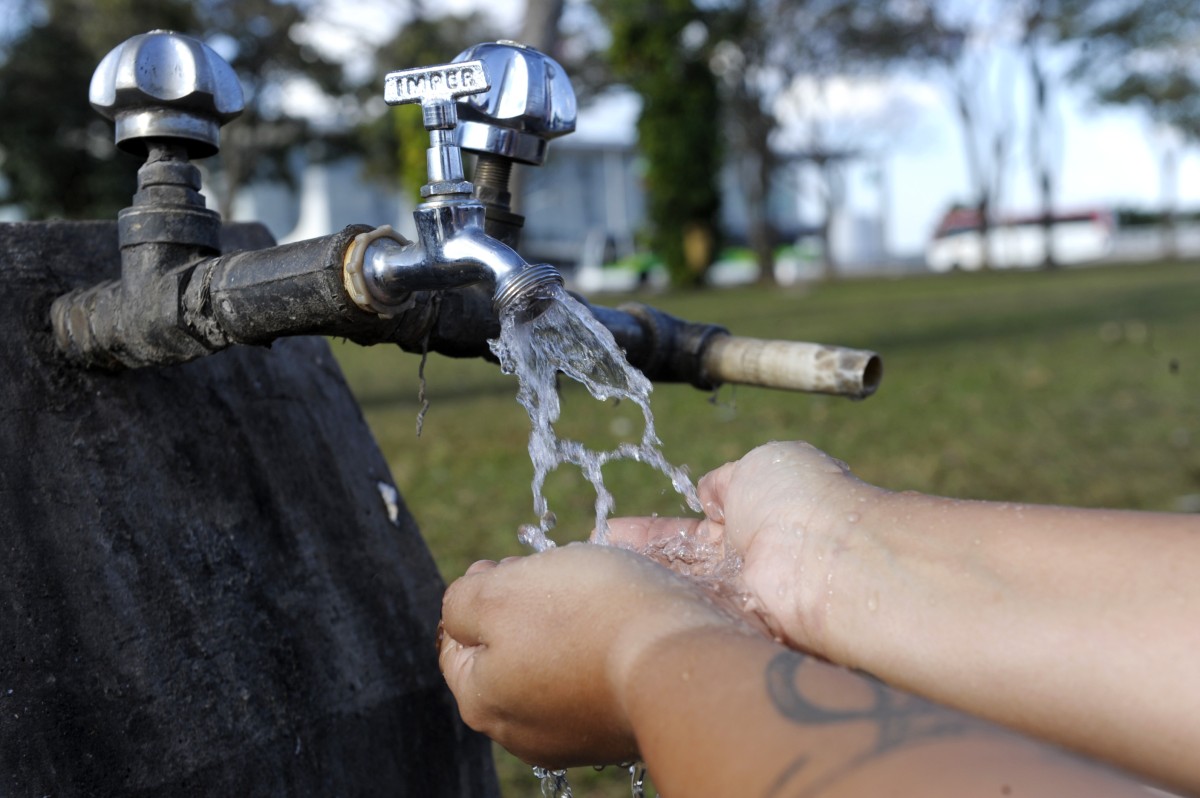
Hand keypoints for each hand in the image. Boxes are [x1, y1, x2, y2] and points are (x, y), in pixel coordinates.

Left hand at [438, 543, 751, 767]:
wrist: (684, 661)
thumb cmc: (588, 618)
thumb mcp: (501, 591)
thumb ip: (462, 601)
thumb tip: (463, 610)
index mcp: (482, 700)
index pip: (456, 639)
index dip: (480, 590)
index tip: (514, 563)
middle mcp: (523, 732)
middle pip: (508, 651)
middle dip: (526, 606)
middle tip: (557, 573)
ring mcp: (576, 735)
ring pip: (555, 661)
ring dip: (569, 623)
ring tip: (598, 592)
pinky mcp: (620, 727)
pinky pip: (598, 676)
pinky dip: (605, 645)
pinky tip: (625, 622)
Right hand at [604, 441, 884, 653]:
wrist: (828, 560)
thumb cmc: (802, 501)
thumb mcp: (760, 465)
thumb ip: (727, 480)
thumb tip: (709, 491)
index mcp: (756, 518)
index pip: (692, 528)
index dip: (652, 531)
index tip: (611, 530)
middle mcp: (745, 564)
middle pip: (677, 565)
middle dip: (634, 561)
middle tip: (590, 560)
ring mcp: (737, 600)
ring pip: (675, 590)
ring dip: (635, 583)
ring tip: (587, 579)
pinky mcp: (730, 630)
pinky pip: (682, 616)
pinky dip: (648, 607)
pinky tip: (609, 602)